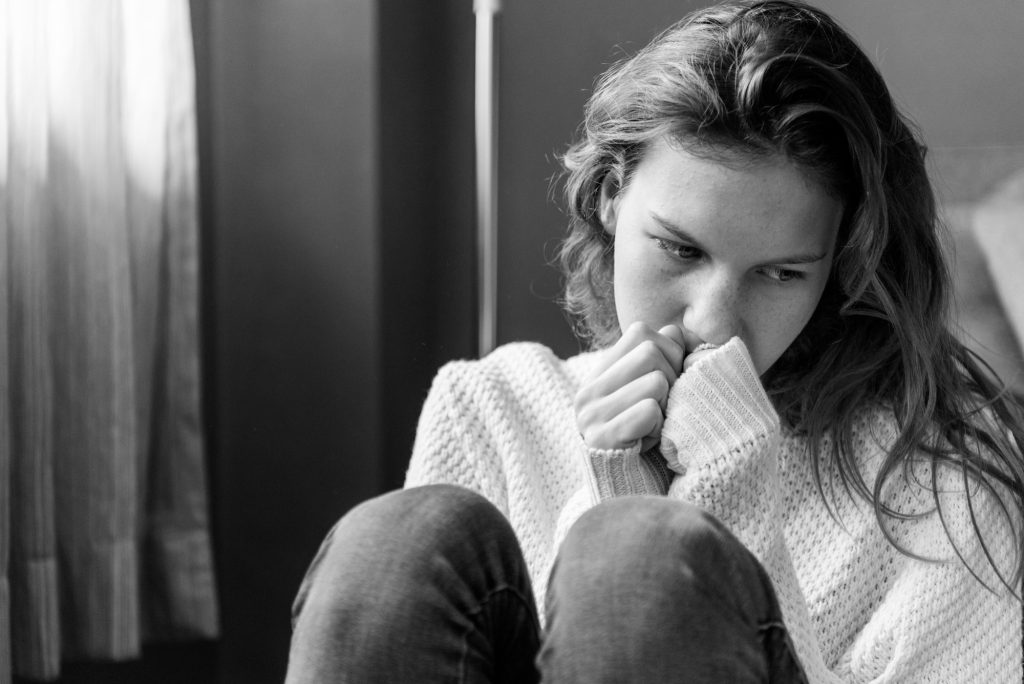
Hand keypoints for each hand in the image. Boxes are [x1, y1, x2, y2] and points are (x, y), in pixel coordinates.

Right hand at [574, 322, 685, 450]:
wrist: (631, 502)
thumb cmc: (652, 449)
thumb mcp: (654, 398)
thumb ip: (663, 363)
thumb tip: (680, 332)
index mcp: (599, 376)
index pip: (642, 332)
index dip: (669, 353)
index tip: (668, 386)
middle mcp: (588, 391)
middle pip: (651, 351)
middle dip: (672, 380)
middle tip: (664, 413)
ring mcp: (590, 416)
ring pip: (656, 381)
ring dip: (667, 409)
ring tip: (655, 431)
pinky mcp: (600, 440)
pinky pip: (649, 411)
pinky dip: (660, 430)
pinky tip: (649, 446)